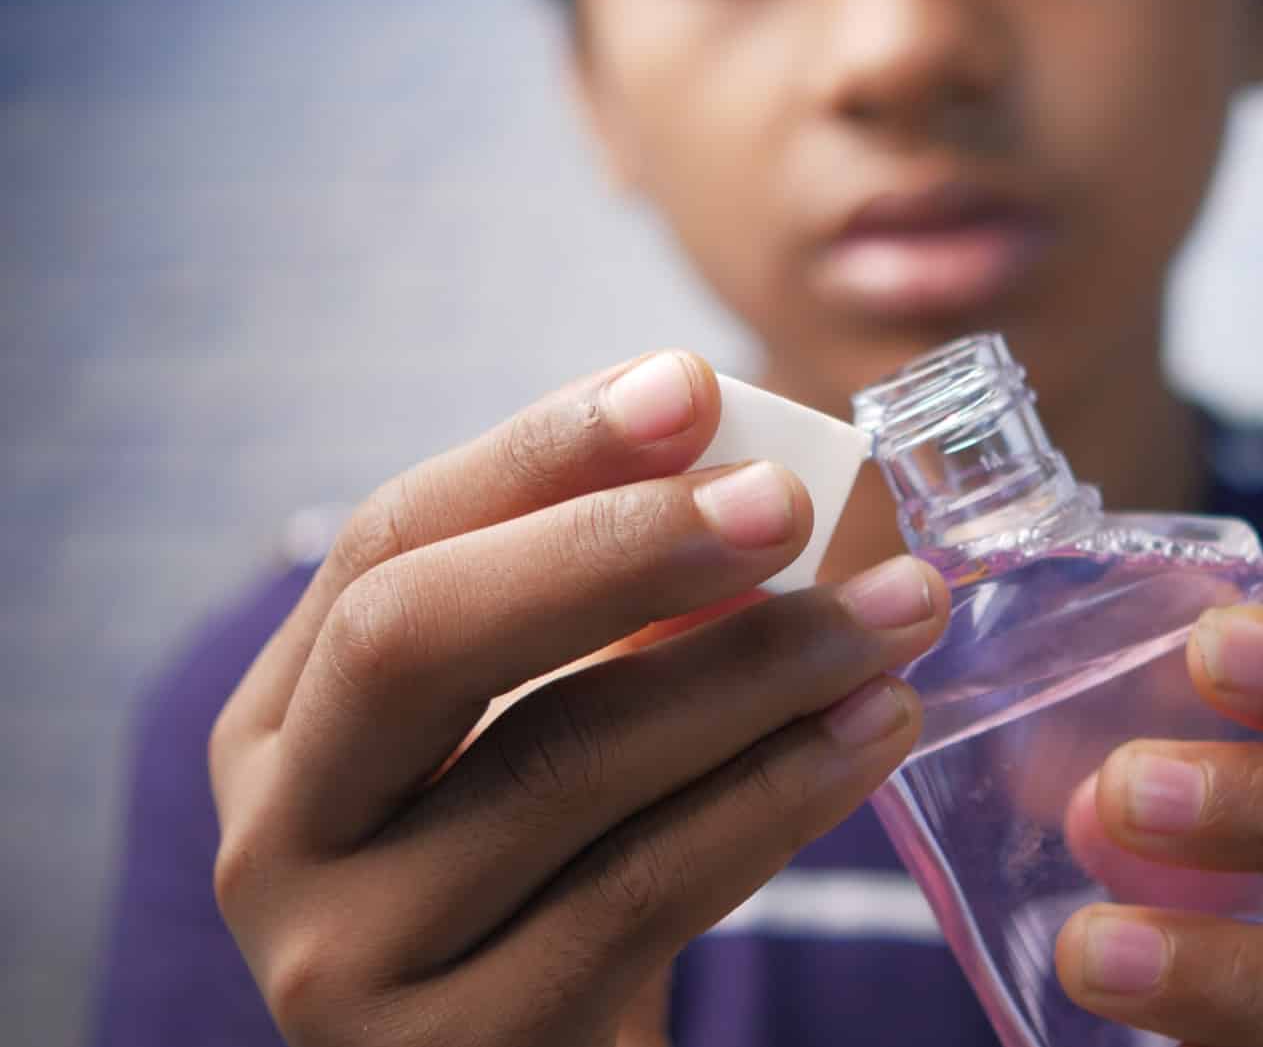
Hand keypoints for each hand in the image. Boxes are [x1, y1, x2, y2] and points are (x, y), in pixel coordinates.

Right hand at [209, 353, 948, 1046]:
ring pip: (559, 765)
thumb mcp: (535, 740)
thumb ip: (600, 617)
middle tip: (786, 504)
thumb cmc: (554, 882)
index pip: (387, 545)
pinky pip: (643, 890)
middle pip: (419, 638)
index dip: (540, 453)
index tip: (690, 385)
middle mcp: (279, 839)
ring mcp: (348, 963)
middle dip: (615, 547)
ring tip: (897, 614)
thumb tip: (744, 463)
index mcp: (283, 727)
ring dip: (754, 669)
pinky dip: (776, 793)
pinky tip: (872, 731)